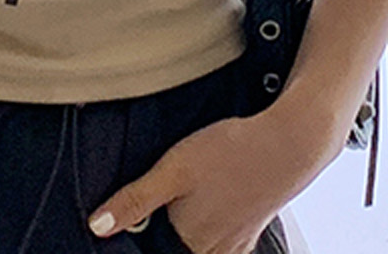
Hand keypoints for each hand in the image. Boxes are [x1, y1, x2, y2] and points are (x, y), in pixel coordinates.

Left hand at [87, 104, 337, 253]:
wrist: (290, 144)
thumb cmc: (231, 152)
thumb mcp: (175, 169)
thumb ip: (135, 200)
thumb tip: (97, 228)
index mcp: (188, 242)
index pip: (154, 252)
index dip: (142, 241)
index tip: (128, 229)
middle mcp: (212, 251)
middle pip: (177, 250)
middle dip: (163, 237)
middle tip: (160, 210)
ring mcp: (235, 244)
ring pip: (199, 248)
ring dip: (186, 235)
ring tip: (182, 209)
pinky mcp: (251, 230)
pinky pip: (222, 242)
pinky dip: (209, 232)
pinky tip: (208, 210)